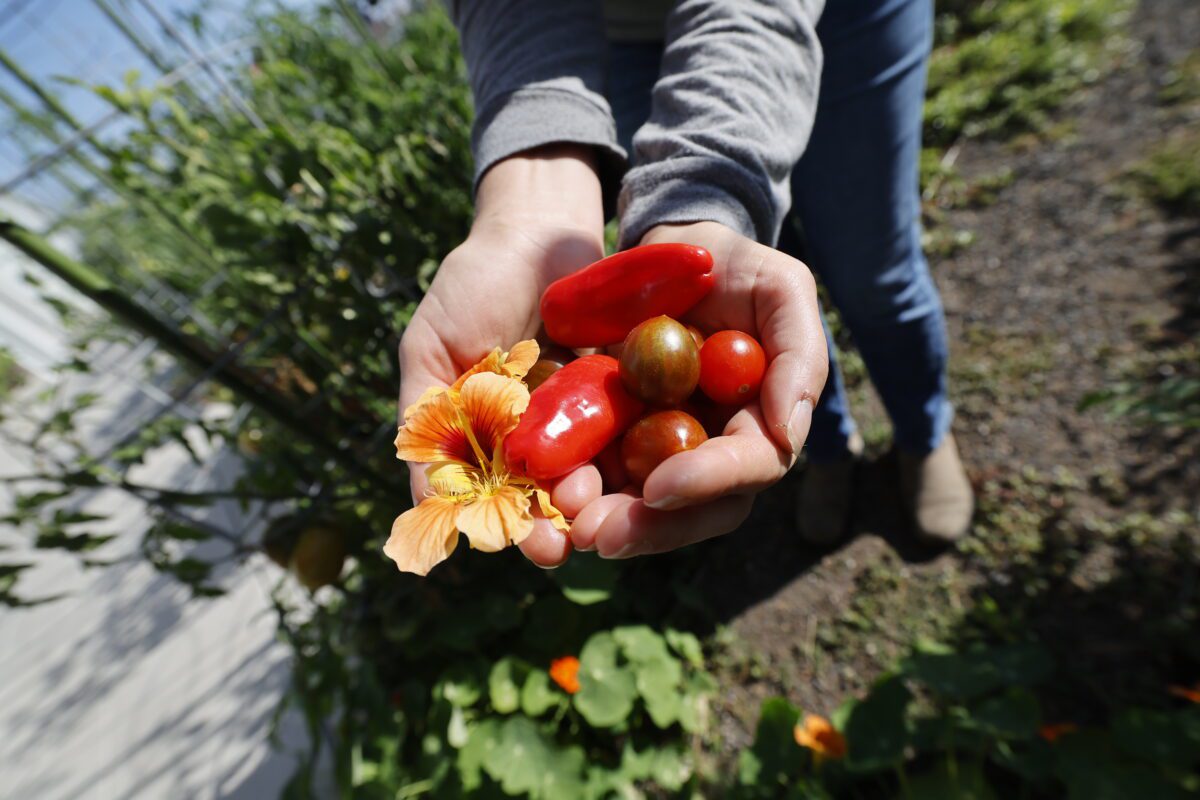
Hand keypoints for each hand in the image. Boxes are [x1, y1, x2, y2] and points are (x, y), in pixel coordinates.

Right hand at [398, 145, 605, 566]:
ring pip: (593, 472)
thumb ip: (425, 417)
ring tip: (601, 514)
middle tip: (566, 540)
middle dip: (557, 521)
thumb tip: (423, 500)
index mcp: (492, 439)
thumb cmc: (473, 284)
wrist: (540, 227)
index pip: (498, 496)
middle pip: (549, 495)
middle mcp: (540, 438)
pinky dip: (636, 455)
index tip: (521, 541)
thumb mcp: (431, 348)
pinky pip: (633, 431)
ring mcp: (586, 419)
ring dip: (596, 499)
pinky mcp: (627, 394)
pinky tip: (644, 475)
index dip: (509, 523)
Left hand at [570, 221, 828, 557]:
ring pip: (644, 509)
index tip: (659, 486)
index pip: (750, 466)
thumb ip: (799, 353)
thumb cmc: (726, 264)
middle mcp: (716, 449)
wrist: (659, 252)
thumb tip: (789, 433)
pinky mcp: (616, 442)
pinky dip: (574, 491)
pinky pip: (598, 479)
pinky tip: (543, 498)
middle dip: (651, 527)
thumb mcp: (780, 287)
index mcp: (761, 421)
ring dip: (608, 523)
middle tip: (599, 534)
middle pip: (697, 509)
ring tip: (566, 527)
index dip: (709, 481)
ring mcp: (664, 452)